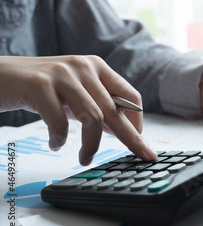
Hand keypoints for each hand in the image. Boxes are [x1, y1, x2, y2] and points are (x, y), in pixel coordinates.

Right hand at [0, 55, 156, 164]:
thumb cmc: (37, 88)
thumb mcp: (73, 93)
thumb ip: (96, 107)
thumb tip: (120, 131)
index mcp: (96, 67)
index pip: (130, 96)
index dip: (138, 121)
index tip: (140, 141)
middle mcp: (83, 67)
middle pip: (116, 110)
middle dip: (131, 138)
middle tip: (142, 156)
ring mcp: (62, 74)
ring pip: (93, 117)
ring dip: (91, 145)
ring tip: (85, 158)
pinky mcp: (39, 84)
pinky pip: (60, 122)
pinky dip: (60, 139)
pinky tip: (55, 144)